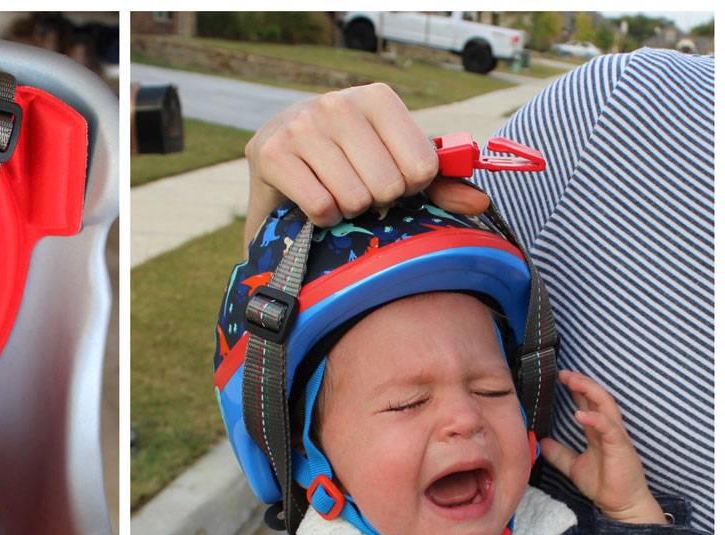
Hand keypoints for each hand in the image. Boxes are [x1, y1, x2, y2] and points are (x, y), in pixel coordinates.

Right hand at [243, 83, 490, 248]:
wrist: (277, 158)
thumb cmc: (346, 162)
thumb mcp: (395, 164)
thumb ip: (440, 183)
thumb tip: (481, 203)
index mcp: (377, 99)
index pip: (422, 167)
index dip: (410, 188)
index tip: (389, 181)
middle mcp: (337, 103)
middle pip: (388, 186)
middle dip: (375, 201)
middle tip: (357, 191)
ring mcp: (301, 125)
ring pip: (353, 199)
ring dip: (347, 211)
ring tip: (334, 195)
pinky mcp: (270, 153)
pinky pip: (320, 207)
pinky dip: (322, 219)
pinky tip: (313, 205)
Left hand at [540, 370, 665, 524]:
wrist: (622, 505)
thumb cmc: (604, 484)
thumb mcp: (573, 466)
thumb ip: (559, 453)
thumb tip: (541, 441)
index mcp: (598, 431)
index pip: (587, 404)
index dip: (576, 389)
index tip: (559, 377)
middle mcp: (608, 429)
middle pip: (597, 398)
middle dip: (581, 383)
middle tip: (563, 372)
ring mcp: (616, 436)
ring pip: (606, 406)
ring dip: (590, 391)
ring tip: (572, 381)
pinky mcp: (621, 447)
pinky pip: (609, 428)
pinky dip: (595, 419)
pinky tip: (580, 414)